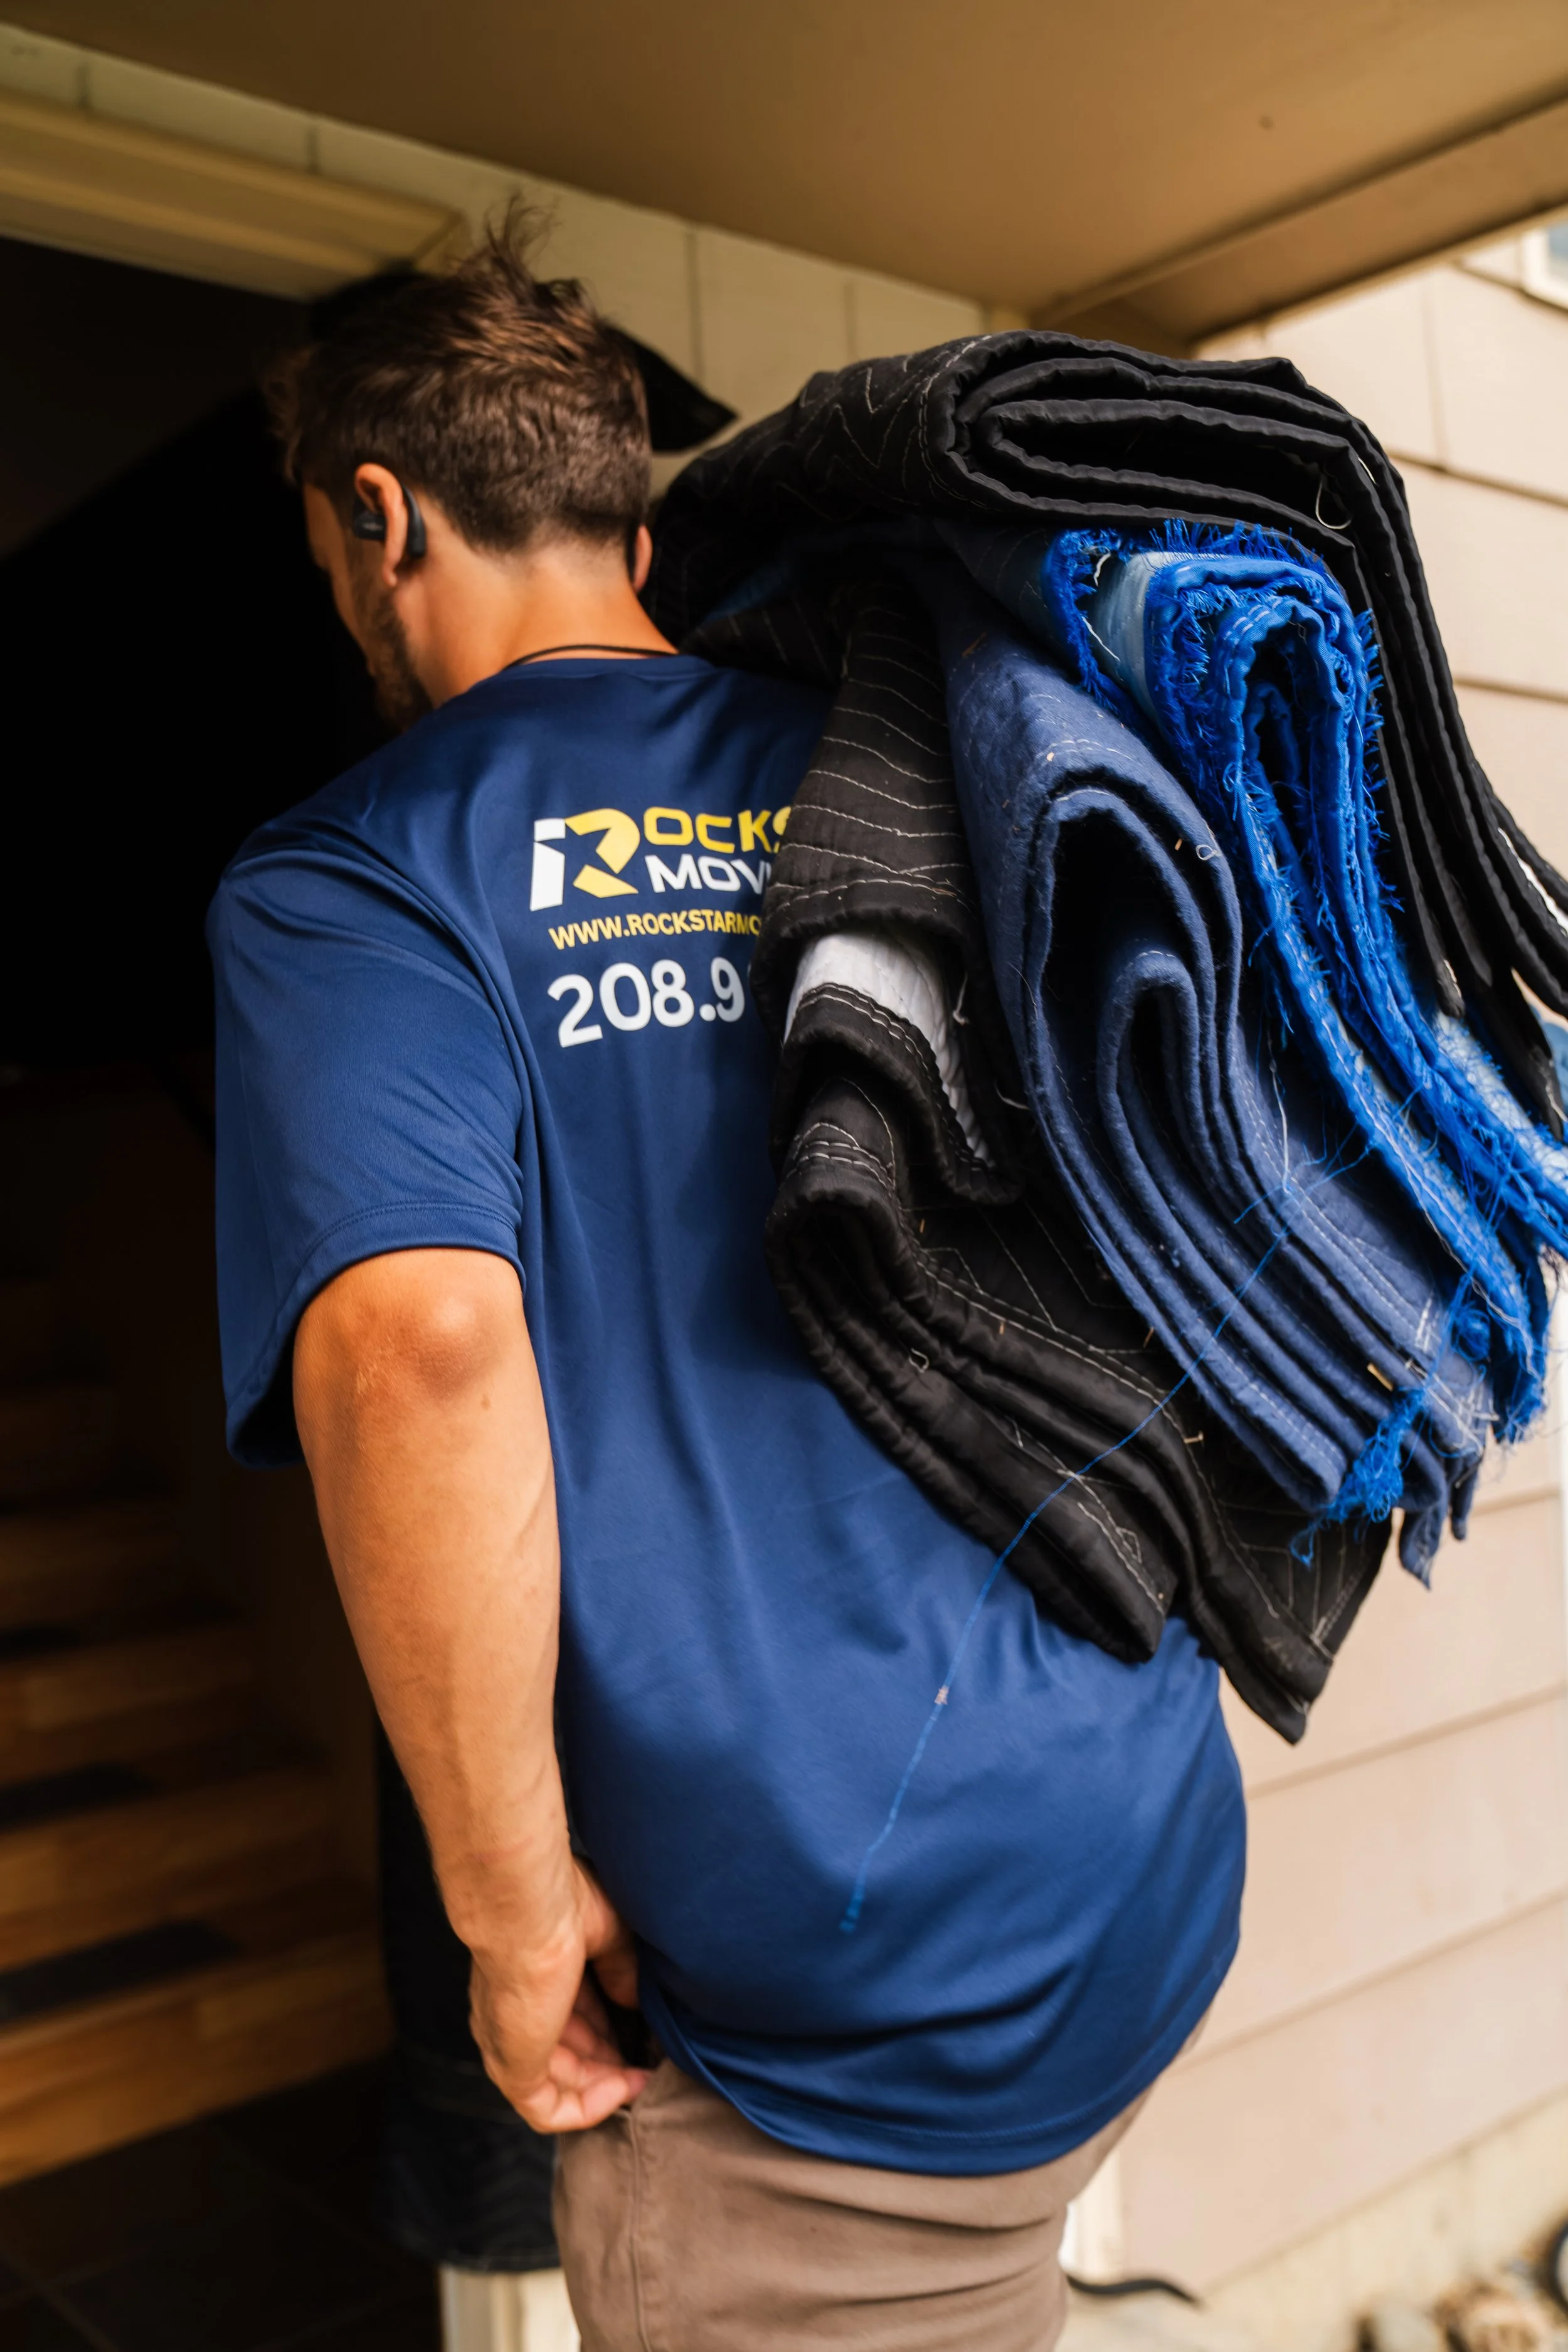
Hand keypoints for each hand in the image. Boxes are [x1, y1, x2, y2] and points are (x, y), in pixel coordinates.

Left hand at [469, 1862, 648, 2132]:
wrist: (527, 1904)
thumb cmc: (562, 1900)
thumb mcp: (608, 1934)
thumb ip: (621, 1971)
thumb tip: (634, 2002)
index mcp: (529, 1979)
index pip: (569, 2017)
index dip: (608, 2029)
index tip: (644, 2031)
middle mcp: (512, 2015)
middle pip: (566, 2055)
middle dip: (611, 2062)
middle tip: (650, 2060)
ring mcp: (507, 2044)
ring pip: (560, 2085)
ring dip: (606, 2087)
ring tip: (646, 2077)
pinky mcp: (511, 2068)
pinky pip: (548, 2111)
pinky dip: (590, 2108)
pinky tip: (625, 2087)